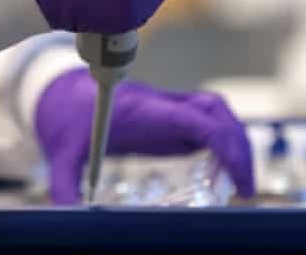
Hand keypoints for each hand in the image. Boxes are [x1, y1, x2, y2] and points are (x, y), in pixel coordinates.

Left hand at [35, 68, 253, 203]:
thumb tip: (70, 214)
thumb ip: (65, 184)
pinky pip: (205, 123)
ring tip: (240, 184)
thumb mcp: (61, 154)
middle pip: (216, 111)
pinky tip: (220, 174)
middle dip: (239, 146)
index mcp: (143, 112)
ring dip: (235, 143)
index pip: (196, 118)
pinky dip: (222, 144)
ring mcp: (167, 110)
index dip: (225, 145)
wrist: (60, 92)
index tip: (237, 179)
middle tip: (245, 189)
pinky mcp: (168, 118)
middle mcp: (161, 106)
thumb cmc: (65, 119)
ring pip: (216, 113)